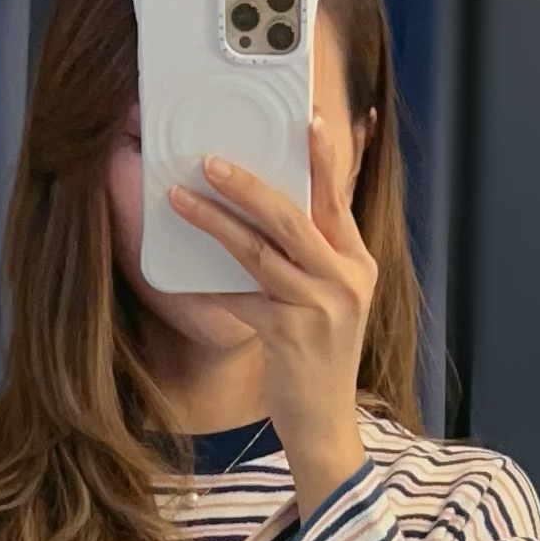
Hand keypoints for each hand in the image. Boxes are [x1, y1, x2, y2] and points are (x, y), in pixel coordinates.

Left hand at [167, 98, 374, 519]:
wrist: (324, 421)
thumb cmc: (319, 354)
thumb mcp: (330, 298)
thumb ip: (313, 254)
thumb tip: (277, 206)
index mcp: (358, 262)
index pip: (338, 199)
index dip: (323, 158)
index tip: (307, 119)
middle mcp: (344, 280)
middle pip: (293, 217)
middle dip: (248, 184)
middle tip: (212, 160)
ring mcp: (319, 309)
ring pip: (260, 252)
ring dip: (216, 221)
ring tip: (183, 199)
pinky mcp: (289, 335)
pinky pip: (239, 298)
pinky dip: (208, 285)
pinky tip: (181, 272)